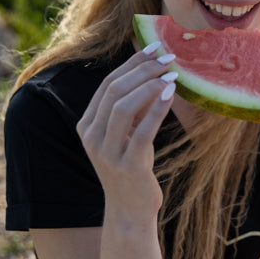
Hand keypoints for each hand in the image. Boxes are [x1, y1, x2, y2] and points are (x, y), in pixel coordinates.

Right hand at [76, 43, 175, 225]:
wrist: (129, 211)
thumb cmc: (131, 167)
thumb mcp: (127, 133)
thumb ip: (134, 107)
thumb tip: (153, 71)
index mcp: (87, 124)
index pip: (108, 84)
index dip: (132, 63)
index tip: (155, 47)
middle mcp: (92, 136)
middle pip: (114, 90)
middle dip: (143, 69)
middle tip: (168, 58)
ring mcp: (107, 152)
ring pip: (123, 107)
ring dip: (149, 85)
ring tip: (172, 74)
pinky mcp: (127, 166)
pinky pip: (142, 131)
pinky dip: (156, 109)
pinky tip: (171, 94)